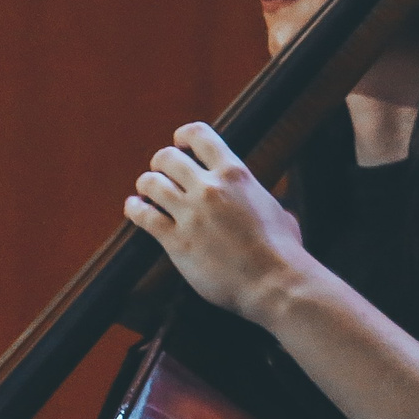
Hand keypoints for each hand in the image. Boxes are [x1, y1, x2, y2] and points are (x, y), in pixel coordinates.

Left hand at [123, 122, 314, 323]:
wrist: (275, 283)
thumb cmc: (283, 252)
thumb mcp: (278, 211)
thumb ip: (261, 201)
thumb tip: (267, 205)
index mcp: (235, 174)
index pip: (199, 135)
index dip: (183, 136)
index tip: (179, 144)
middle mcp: (210, 187)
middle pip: (167, 157)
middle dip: (161, 163)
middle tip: (162, 174)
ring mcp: (191, 214)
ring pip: (151, 183)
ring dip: (146, 185)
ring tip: (146, 192)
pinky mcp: (177, 241)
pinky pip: (144, 215)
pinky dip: (135, 208)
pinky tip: (135, 208)